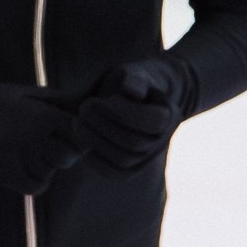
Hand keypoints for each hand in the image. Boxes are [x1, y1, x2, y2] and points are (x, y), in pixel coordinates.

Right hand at [0, 82, 84, 194]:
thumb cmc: (0, 101)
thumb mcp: (30, 94)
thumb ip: (62, 101)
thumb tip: (93, 104)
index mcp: (40, 115)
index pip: (79, 134)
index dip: (78, 134)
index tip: (67, 130)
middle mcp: (29, 137)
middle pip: (67, 157)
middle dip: (64, 151)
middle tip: (48, 142)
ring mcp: (15, 158)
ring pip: (50, 171)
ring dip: (46, 164)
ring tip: (29, 150)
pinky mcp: (3, 174)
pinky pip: (35, 186)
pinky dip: (35, 179)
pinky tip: (25, 166)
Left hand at [72, 57, 192, 175]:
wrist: (126, 100)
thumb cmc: (129, 82)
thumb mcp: (133, 74)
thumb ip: (134, 80)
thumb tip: (132, 94)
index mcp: (169, 115)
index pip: (153, 120)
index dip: (125, 112)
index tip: (102, 99)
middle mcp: (162, 140)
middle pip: (134, 141)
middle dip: (104, 124)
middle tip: (83, 107)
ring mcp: (148, 157)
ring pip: (124, 158)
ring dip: (95, 141)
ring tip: (77, 122)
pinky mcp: (131, 169)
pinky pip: (115, 172)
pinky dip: (95, 161)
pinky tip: (81, 143)